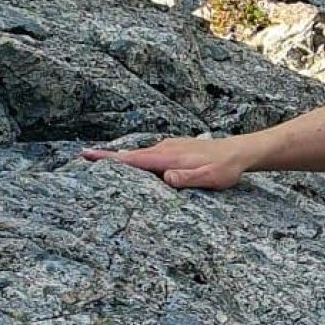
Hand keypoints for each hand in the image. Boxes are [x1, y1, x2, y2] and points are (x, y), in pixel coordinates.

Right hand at [80, 136, 250, 189]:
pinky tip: (137, 165)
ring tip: (103, 162)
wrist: (239, 152)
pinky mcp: (176, 148)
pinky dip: (140, 159)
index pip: (133, 159)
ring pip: (142, 155)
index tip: (86, 154)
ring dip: (124, 159)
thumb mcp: (208, 178)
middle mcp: (165, 148)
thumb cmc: (224, 168)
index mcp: (168, 157)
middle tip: (84, 157)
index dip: (109, 158)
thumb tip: (165, 178)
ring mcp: (170, 146)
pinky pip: (152, 154)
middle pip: (131, 155)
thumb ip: (186, 178)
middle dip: (108, 157)